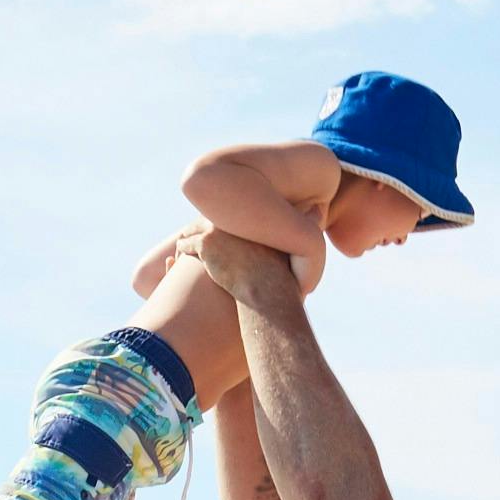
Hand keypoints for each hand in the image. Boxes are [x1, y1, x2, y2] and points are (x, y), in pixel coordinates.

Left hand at [182, 222, 303, 308]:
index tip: (215, 235)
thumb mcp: (296, 250)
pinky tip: (179, 264)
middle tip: (193, 241)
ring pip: (191, 230)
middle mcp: (236, 216)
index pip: (228, 212)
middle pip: (206, 218)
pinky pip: (183, 245)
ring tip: (184, 255)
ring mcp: (219, 227)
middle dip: (199, 229)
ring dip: (187, 242)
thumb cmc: (282, 277)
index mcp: (254, 215)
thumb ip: (308, 226)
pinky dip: (180, 254)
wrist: (265, 291)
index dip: (219, 224)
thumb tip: (320, 208)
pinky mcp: (204, 242)